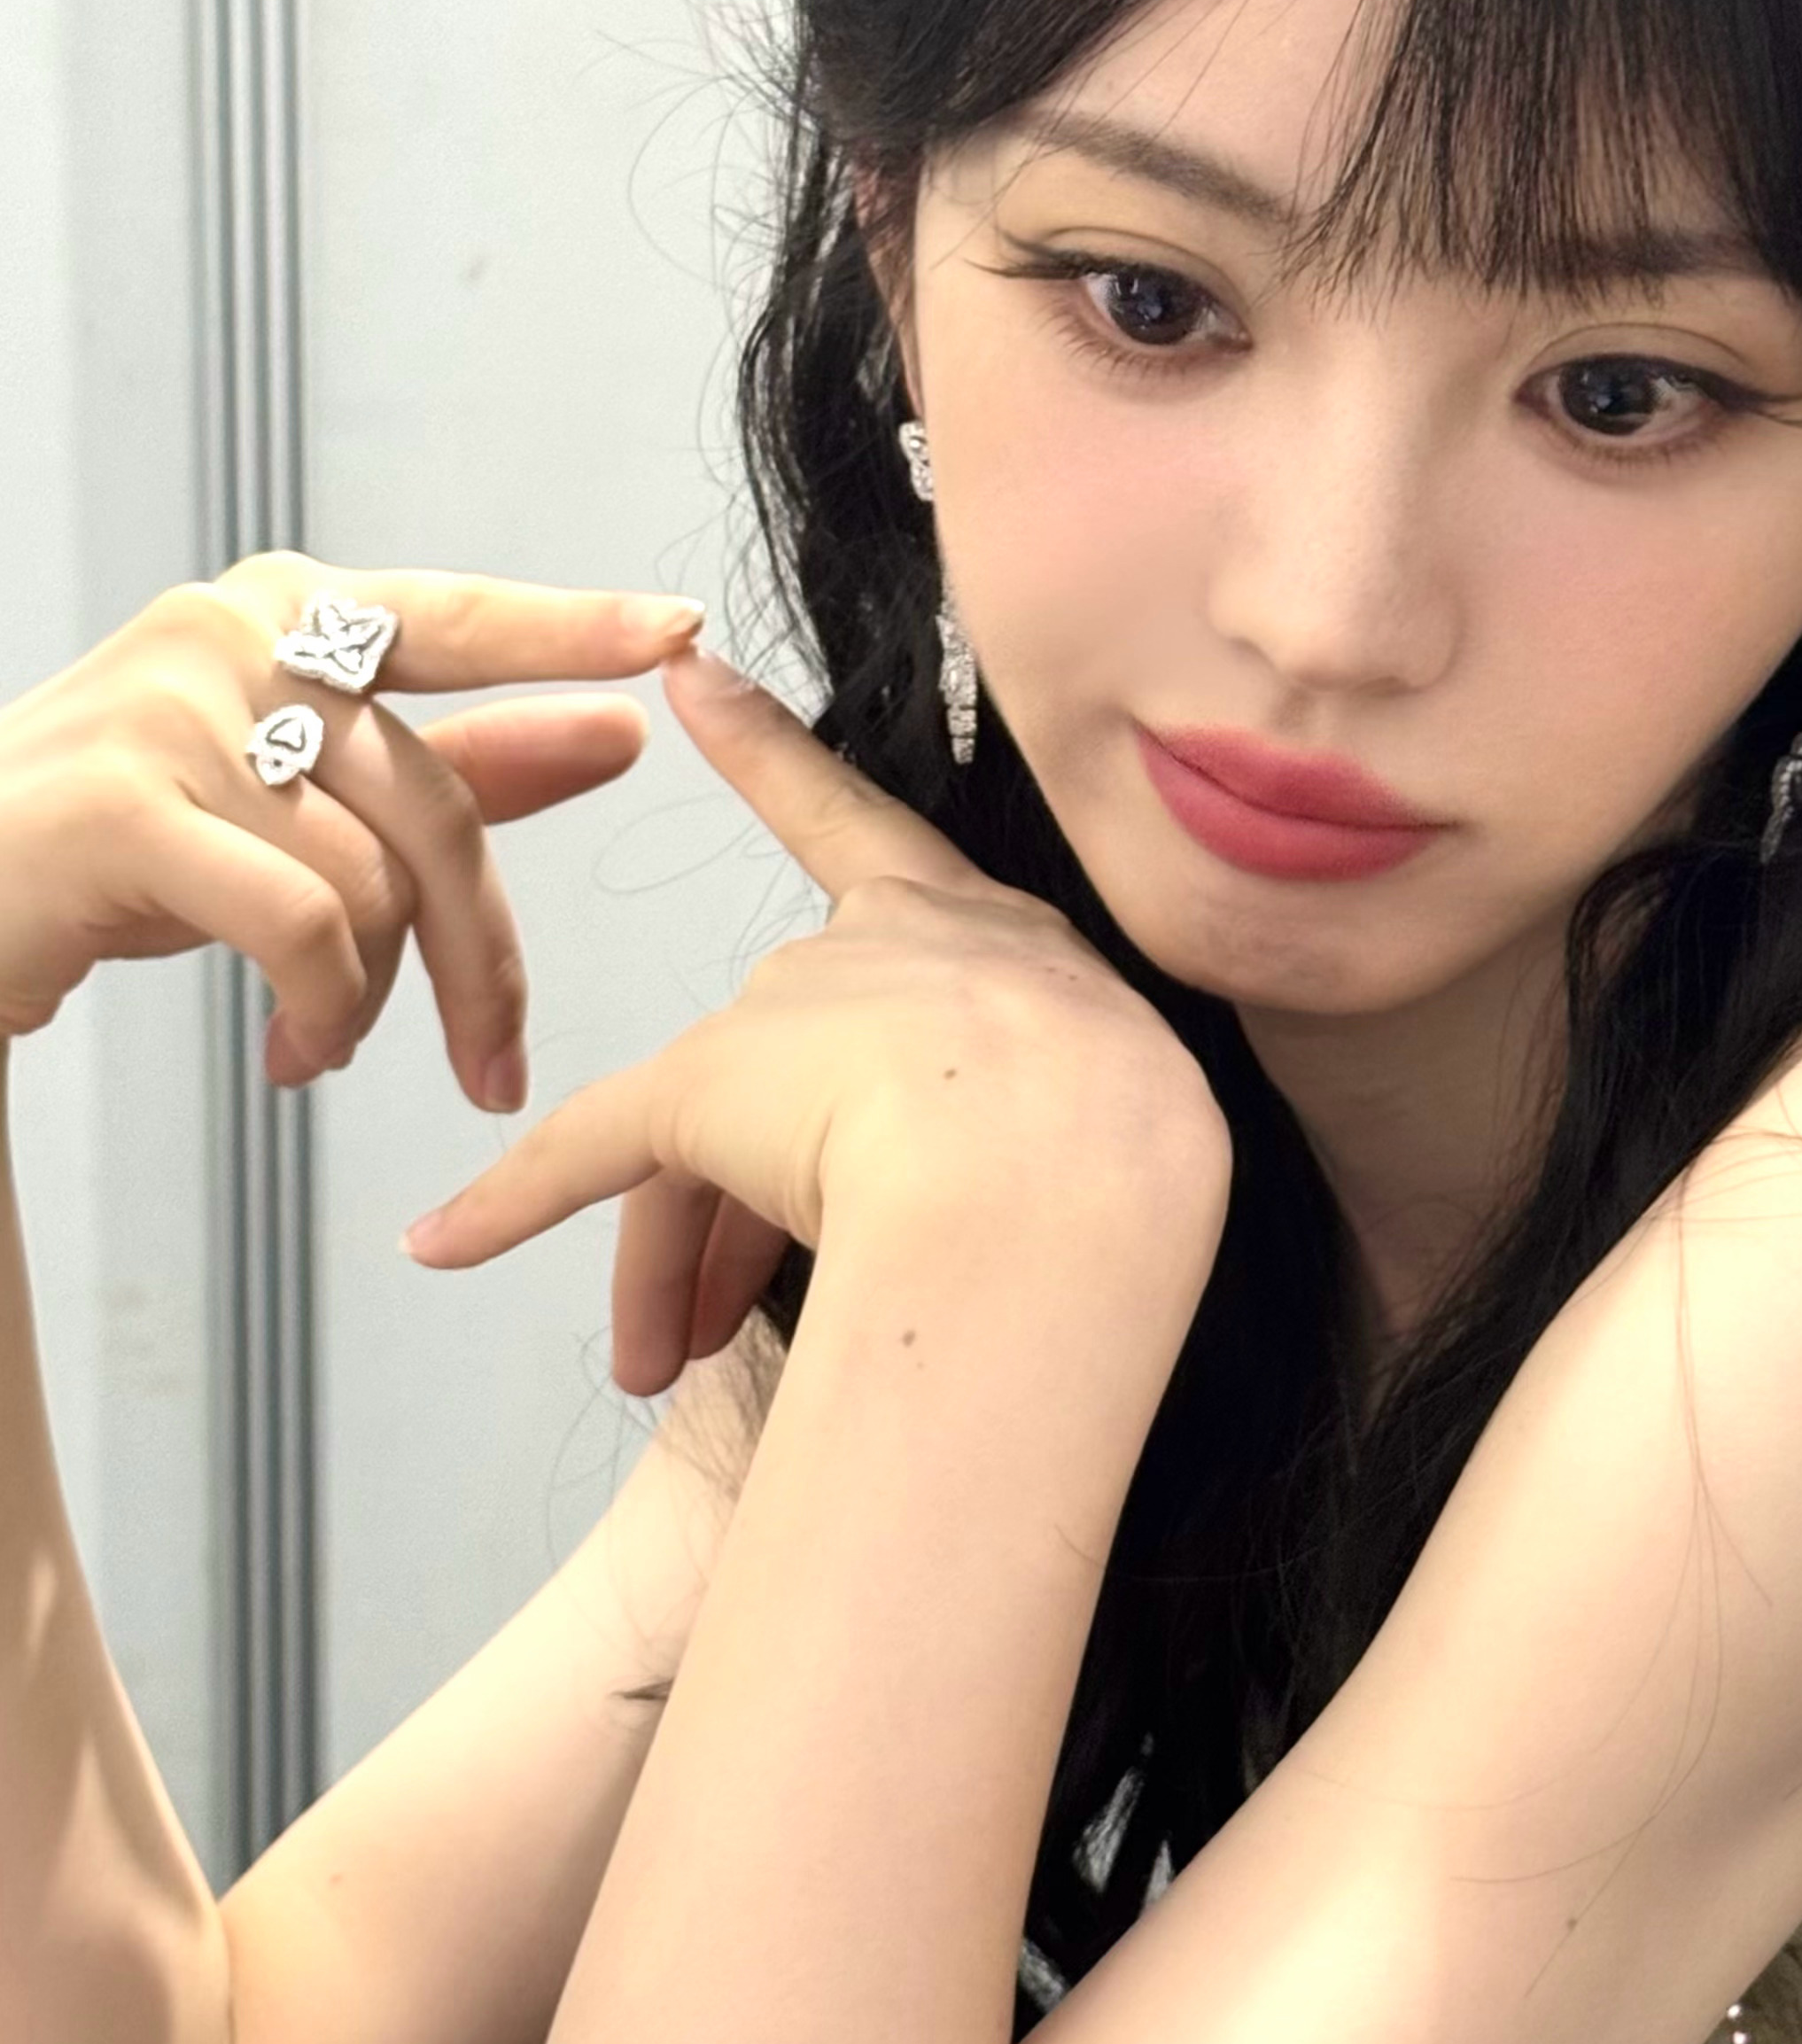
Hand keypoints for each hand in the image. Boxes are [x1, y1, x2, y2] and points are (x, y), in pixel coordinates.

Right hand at [0, 551, 704, 1106]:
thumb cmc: (127, 851)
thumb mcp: (297, 799)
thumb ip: (458, 762)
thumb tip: (619, 733)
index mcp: (285, 611)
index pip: (457, 617)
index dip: (572, 630)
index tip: (683, 633)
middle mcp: (229, 634)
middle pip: (434, 801)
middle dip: (481, 955)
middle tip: (495, 1066)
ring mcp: (170, 709)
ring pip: (368, 877)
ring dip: (367, 1000)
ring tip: (323, 1048)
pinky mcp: (121, 804)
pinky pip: (298, 923)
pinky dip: (319, 1010)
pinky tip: (293, 1054)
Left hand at [402, 648, 1230, 1395]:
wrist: (1066, 1174)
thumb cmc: (1114, 1160)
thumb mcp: (1091, 1115)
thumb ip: (1023, 1128)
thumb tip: (993, 1211)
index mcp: (984, 934)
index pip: (864, 831)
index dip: (775, 757)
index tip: (693, 674)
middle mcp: (883, 947)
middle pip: (788, 1066)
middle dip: (745, 1211)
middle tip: (712, 1330)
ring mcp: (795, 1013)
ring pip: (711, 1145)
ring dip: (682, 1264)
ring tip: (667, 1369)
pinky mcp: (708, 1087)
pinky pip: (592, 1153)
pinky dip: (515, 1202)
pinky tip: (445, 1243)